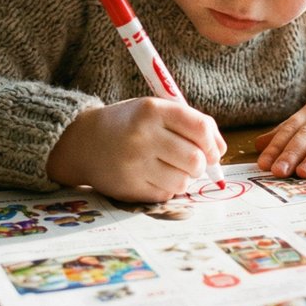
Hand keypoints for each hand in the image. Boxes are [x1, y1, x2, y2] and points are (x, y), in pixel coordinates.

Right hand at [47, 98, 225, 201]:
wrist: (84, 142)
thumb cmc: (130, 124)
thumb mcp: (155, 110)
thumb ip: (189, 124)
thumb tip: (221, 151)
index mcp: (152, 110)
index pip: (200, 128)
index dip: (214, 143)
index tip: (214, 150)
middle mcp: (143, 136)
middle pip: (196, 160)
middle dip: (202, 165)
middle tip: (193, 162)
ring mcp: (134, 164)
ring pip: (183, 182)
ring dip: (184, 178)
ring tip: (169, 168)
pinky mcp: (129, 187)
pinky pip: (166, 195)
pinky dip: (167, 188)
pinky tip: (152, 176)